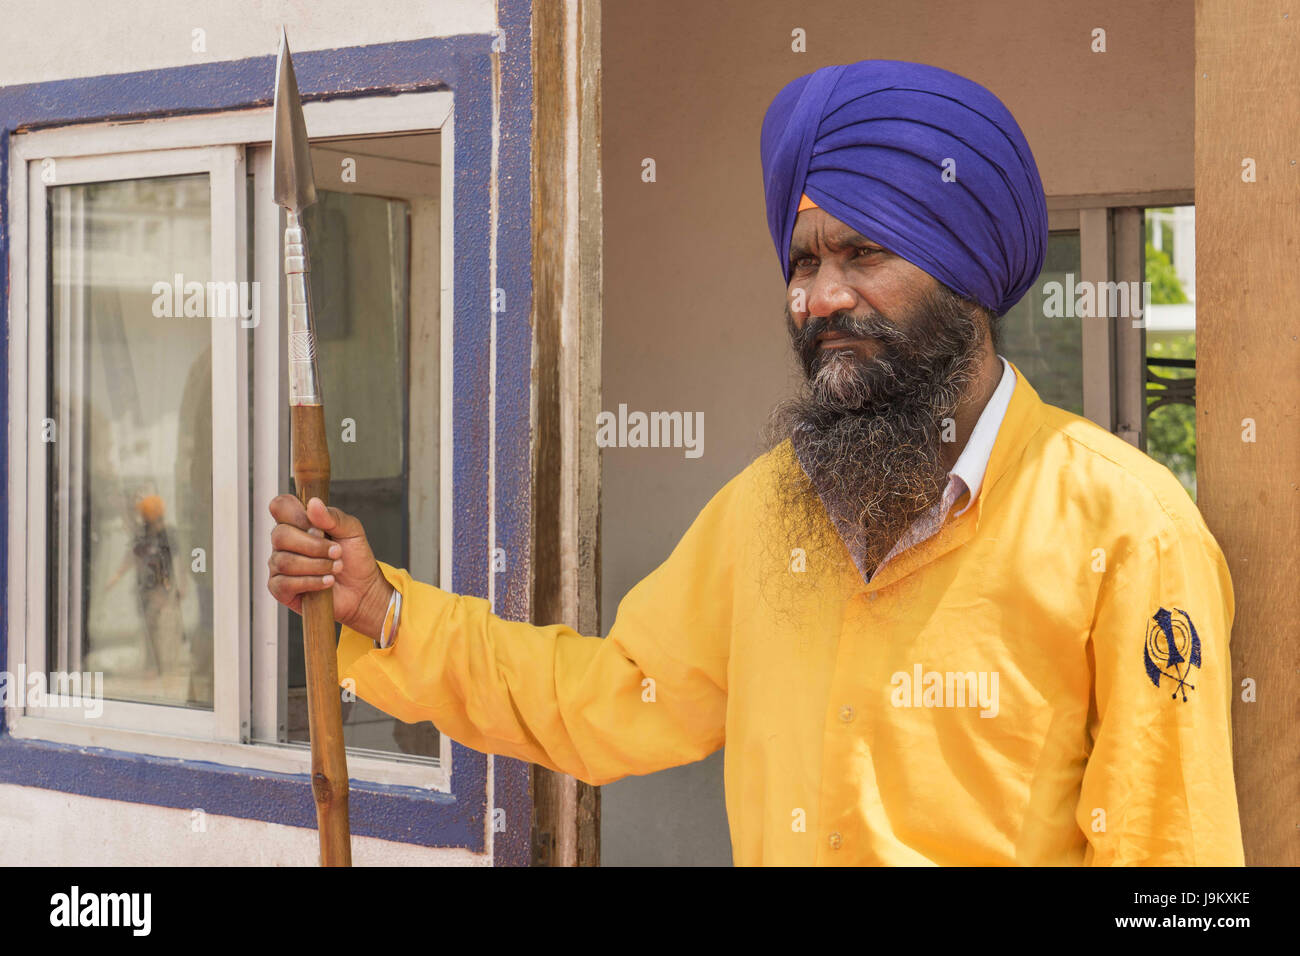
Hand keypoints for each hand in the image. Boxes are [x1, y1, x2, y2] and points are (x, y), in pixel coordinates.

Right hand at [267, 495, 393, 640]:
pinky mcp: (280, 589)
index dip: (294, 513)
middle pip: (280, 535)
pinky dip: (311, 582)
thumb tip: (313, 504)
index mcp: (298, 523)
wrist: (362, 589)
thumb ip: (333, 517)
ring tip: (335, 567)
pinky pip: (285, 583)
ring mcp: (279, 565)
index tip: (316, 525)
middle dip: (314, 546)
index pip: (280, 507)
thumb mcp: (352, 531)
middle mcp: (284, 543)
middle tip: (336, 552)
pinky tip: (327, 581)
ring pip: (285, 561)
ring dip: (317, 565)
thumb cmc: (354, 559)